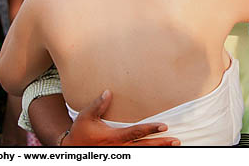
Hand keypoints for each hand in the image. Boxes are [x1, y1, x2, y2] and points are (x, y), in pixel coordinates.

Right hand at [63, 90, 179, 145]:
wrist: (72, 149)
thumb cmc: (80, 131)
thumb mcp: (86, 116)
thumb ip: (98, 105)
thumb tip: (108, 92)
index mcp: (113, 137)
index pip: (135, 133)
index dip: (150, 129)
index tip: (164, 126)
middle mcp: (119, 148)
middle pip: (144, 147)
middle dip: (160, 143)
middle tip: (176, 140)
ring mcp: (120, 154)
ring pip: (142, 153)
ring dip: (157, 149)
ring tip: (173, 145)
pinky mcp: (119, 157)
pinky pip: (136, 156)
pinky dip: (147, 153)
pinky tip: (158, 150)